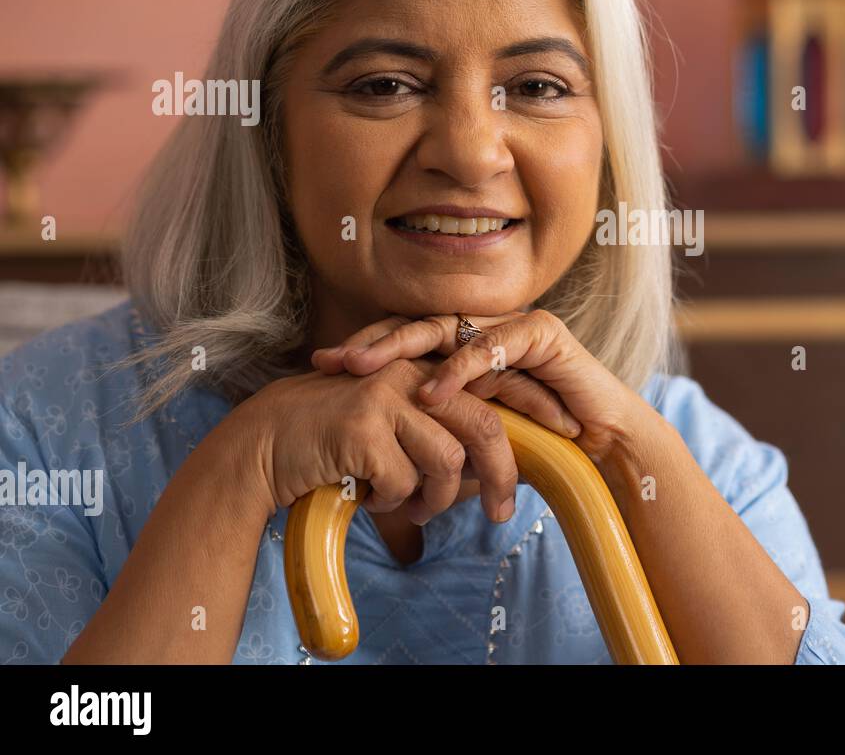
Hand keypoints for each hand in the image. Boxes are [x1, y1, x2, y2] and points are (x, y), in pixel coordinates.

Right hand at [230, 359, 521, 524]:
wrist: (261, 444)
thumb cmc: (331, 443)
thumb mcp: (390, 430)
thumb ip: (436, 439)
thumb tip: (490, 475)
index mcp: (420, 369)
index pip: (487, 397)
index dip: (522, 428)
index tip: (544, 458)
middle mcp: (407, 373)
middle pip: (482, 426)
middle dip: (500, 476)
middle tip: (501, 513)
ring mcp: (384, 396)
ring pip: (447, 461)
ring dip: (434, 499)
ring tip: (409, 508)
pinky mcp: (362, 427)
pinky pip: (403, 481)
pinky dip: (390, 501)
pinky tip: (368, 496)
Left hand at [311, 311, 667, 471]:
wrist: (601, 447)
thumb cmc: (539, 445)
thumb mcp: (471, 437)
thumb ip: (433, 432)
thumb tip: (372, 459)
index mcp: (466, 346)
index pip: (408, 339)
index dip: (366, 350)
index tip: (322, 369)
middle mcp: (485, 328)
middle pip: (418, 325)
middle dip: (371, 343)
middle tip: (331, 361)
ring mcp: (511, 324)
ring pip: (447, 327)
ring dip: (401, 349)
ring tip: (363, 370)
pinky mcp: (541, 332)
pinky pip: (491, 346)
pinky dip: (460, 369)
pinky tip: (430, 390)